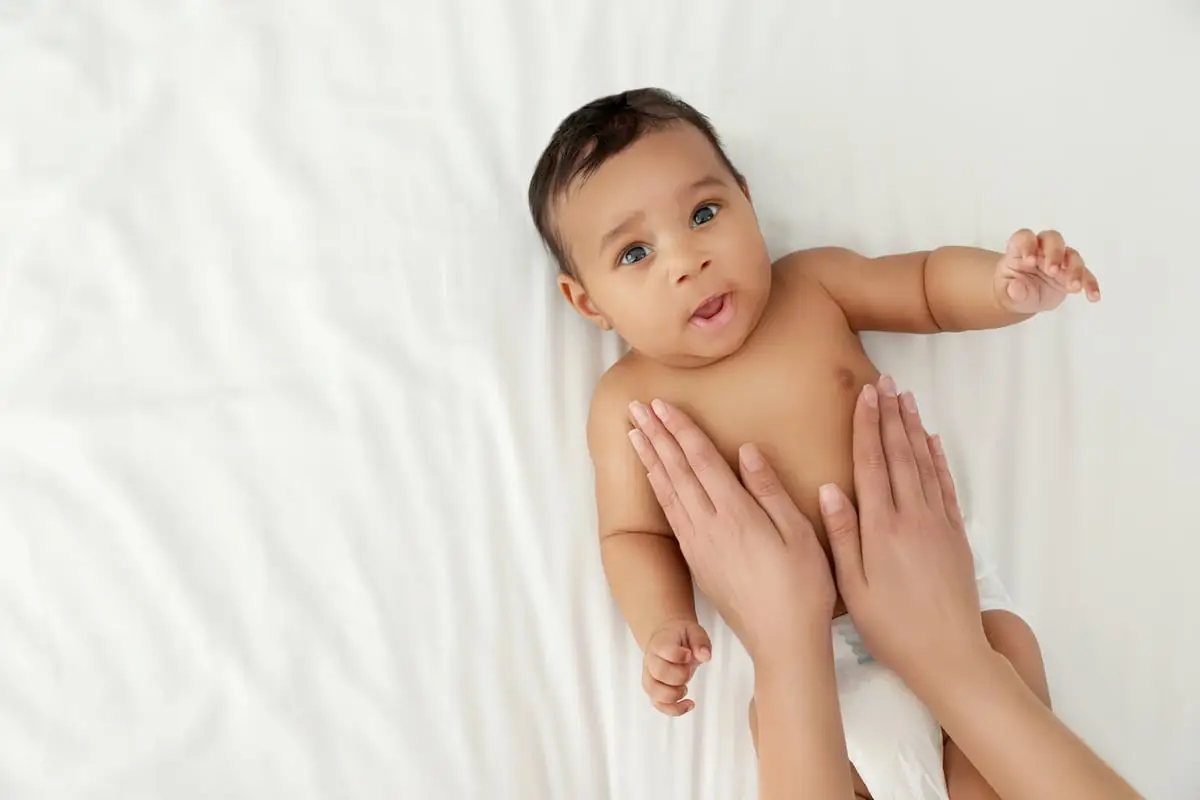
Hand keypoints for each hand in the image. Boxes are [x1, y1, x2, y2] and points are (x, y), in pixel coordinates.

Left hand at [628, 399, 835, 664]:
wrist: (782, 642)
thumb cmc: (802, 587)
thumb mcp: (798, 533)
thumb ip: (769, 489)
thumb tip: (746, 450)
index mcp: (736, 515)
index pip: (701, 461)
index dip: (681, 429)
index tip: (662, 404)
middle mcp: (708, 527)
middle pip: (676, 471)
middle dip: (656, 436)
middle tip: (636, 408)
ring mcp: (698, 546)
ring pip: (667, 492)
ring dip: (650, 459)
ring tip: (634, 434)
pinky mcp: (697, 562)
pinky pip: (671, 515)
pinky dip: (659, 489)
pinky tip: (654, 477)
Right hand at [641, 618, 710, 715]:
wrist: (667, 638)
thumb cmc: (681, 636)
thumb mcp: (693, 630)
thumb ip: (700, 641)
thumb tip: (705, 656)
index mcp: (659, 643)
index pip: (663, 650)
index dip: (679, 655)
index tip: (689, 655)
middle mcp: (650, 660)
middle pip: (659, 672)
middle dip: (680, 675)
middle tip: (689, 670)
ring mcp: (650, 676)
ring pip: (654, 691)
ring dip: (674, 694)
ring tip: (685, 689)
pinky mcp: (654, 689)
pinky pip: (658, 704)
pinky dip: (674, 709)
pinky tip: (689, 704)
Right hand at [818, 376, 990, 689]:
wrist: (949, 655)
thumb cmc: (891, 627)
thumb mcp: (853, 587)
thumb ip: (843, 536)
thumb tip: (830, 489)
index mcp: (882, 528)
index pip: (873, 464)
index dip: (868, 427)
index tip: (866, 395)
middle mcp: (913, 517)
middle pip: (901, 455)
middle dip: (891, 416)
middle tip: (886, 382)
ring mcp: (938, 524)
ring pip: (925, 464)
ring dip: (914, 429)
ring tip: (906, 399)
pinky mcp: (955, 536)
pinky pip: (946, 486)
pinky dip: (938, 459)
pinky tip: (931, 442)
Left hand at [994, 228, 1100, 313]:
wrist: (1022, 298)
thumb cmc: (1011, 289)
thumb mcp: (1007, 294)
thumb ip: (1012, 291)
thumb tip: (1015, 288)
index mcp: (1020, 250)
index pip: (1024, 237)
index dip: (1027, 244)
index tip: (1029, 261)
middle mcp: (1042, 250)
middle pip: (1052, 239)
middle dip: (1054, 253)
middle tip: (1052, 270)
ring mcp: (1059, 260)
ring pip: (1071, 255)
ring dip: (1074, 269)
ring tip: (1073, 287)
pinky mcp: (1071, 273)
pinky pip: (1085, 274)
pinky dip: (1090, 284)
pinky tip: (1093, 296)